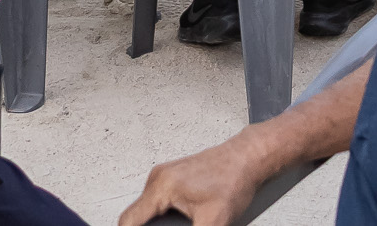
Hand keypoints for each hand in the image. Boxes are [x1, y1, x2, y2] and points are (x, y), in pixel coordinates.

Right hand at [120, 131, 270, 225]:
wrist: (248, 158)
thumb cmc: (234, 180)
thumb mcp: (213, 221)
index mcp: (161, 187)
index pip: (129, 221)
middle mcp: (158, 178)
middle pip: (136, 217)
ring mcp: (164, 176)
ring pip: (146, 209)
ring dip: (154, 224)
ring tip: (176, 225)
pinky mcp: (173, 178)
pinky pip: (157, 201)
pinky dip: (162, 215)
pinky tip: (179, 221)